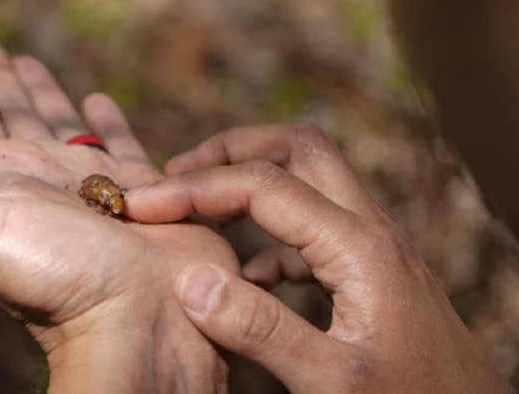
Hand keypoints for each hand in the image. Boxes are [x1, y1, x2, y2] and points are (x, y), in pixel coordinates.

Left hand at [0, 36, 237, 392]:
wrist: (139, 319)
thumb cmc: (55, 282)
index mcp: (2, 184)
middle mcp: (46, 180)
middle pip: (15, 116)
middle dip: (0, 80)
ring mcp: (96, 185)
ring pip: (65, 125)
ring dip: (46, 93)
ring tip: (30, 61)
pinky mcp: (146, 189)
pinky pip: (121, 143)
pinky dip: (109, 121)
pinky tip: (98, 99)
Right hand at [127, 125, 513, 392]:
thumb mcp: (332, 383)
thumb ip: (261, 331)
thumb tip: (192, 280)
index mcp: (358, 247)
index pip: (264, 185)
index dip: (197, 188)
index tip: (143, 205)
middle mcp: (370, 230)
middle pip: (299, 148)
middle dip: (232, 150)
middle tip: (177, 176)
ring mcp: (375, 246)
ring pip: (311, 179)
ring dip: (253, 182)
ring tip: (201, 211)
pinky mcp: (373, 269)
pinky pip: (317, 226)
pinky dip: (273, 232)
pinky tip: (250, 274)